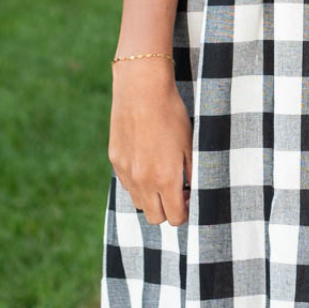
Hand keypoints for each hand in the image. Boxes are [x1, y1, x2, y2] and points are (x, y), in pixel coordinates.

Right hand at [109, 61, 192, 225]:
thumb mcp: (190, 144)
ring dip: (151, 198)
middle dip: (168, 210)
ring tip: (161, 177)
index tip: (190, 197)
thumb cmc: (171, 115)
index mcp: (165, 179)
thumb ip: (192, 173)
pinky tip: (147, 162)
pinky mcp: (115, 160)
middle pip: (154, 217)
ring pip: (138, 202)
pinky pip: (127, 184)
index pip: (174, 218)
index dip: (185, 212)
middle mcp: (143, 181)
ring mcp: (126, 172)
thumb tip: (193, 191)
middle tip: (178, 191)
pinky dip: (137, 182)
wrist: (142, 90)